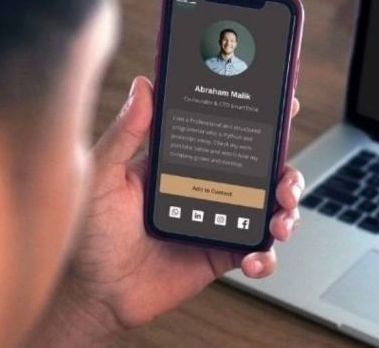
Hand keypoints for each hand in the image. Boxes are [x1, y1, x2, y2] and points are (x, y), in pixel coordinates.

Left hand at [29, 76, 303, 345]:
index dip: (261, 118)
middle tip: (284, 183)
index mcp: (184, 161)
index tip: (282, 107)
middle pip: (264, 170)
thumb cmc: (91, 233)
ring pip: (271, 208)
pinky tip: (254, 260)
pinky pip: (259, 253)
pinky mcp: (224, 255)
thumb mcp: (102, 175)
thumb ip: (124, 132)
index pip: (229, 131)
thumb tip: (143, 86)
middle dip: (287, 172)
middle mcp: (209, 187)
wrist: (96, 292)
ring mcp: (220, 220)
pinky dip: (266, 257)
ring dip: (287, 212)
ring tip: (279, 223)